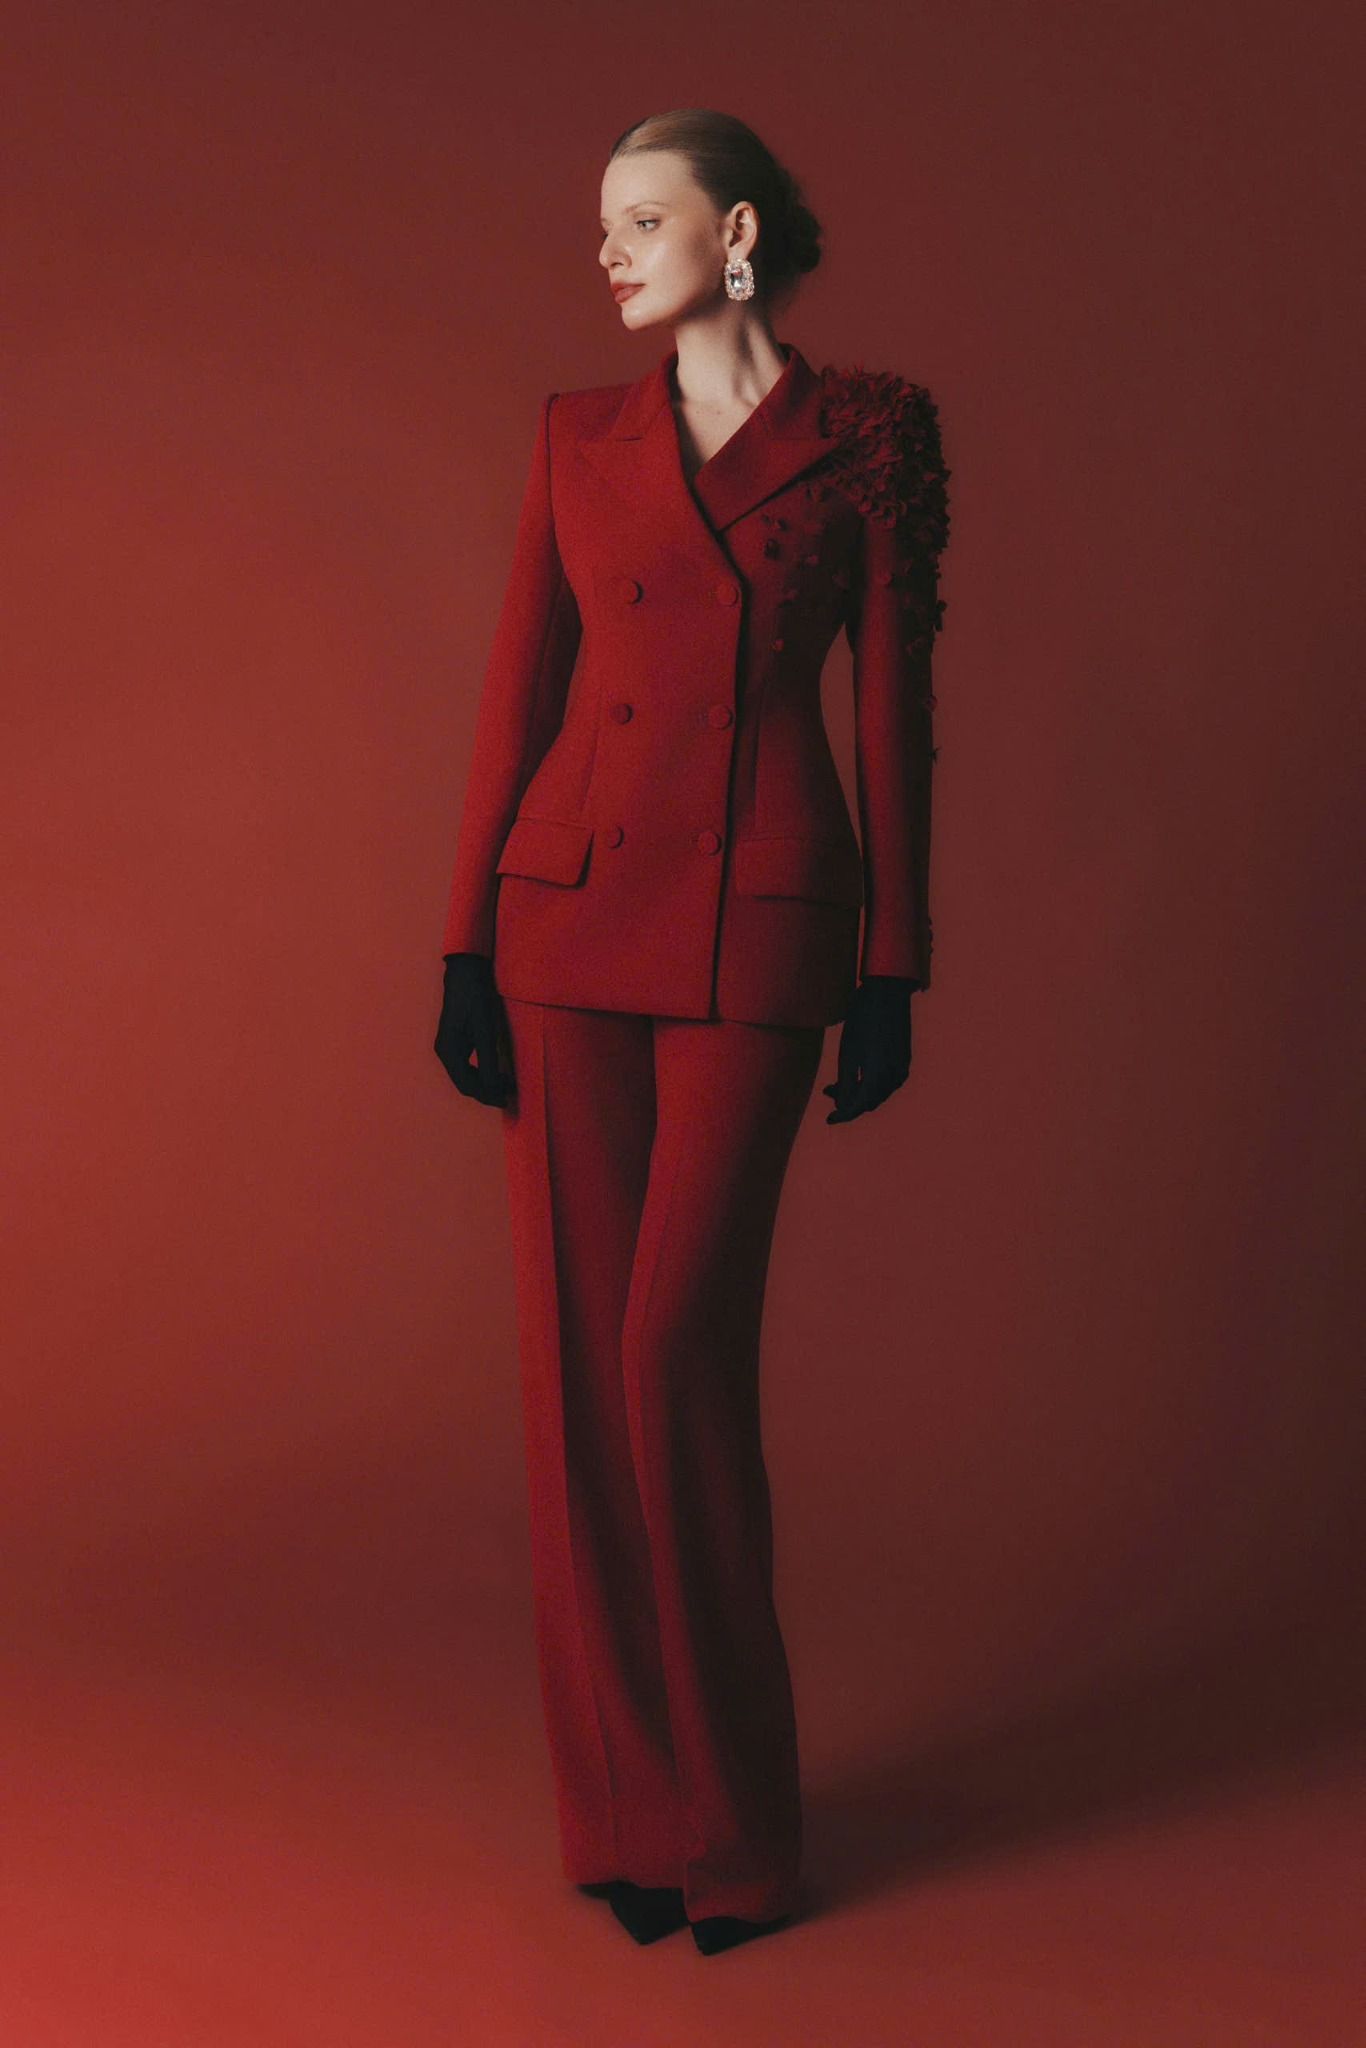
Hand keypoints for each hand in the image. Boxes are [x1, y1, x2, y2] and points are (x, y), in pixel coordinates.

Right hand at [434, 952, 515, 1107]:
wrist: (466, 972)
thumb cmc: (475, 997)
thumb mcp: (485, 1030)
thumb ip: (487, 1060)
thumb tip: (491, 1087)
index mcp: (448, 1051)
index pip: (467, 1084)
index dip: (486, 1095)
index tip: (505, 1100)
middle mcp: (445, 1052)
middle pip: (465, 1083)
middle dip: (487, 1091)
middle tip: (509, 1093)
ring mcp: (449, 1047)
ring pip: (466, 1075)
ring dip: (485, 1082)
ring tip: (507, 1083)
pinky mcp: (457, 1041)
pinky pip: (468, 1065)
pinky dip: (482, 1072)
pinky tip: (497, 1071)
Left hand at [823, 976, 915, 1123]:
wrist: (887, 994)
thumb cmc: (862, 1021)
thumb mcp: (847, 1054)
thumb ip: (846, 1084)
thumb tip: (842, 1107)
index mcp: (878, 1076)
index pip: (859, 1107)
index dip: (843, 1115)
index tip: (829, 1120)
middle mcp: (895, 1076)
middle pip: (870, 1101)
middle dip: (849, 1102)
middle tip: (828, 1092)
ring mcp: (902, 1068)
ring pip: (879, 1092)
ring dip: (859, 1092)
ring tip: (837, 1083)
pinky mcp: (904, 1059)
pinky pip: (887, 1080)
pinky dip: (871, 1082)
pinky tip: (857, 1074)